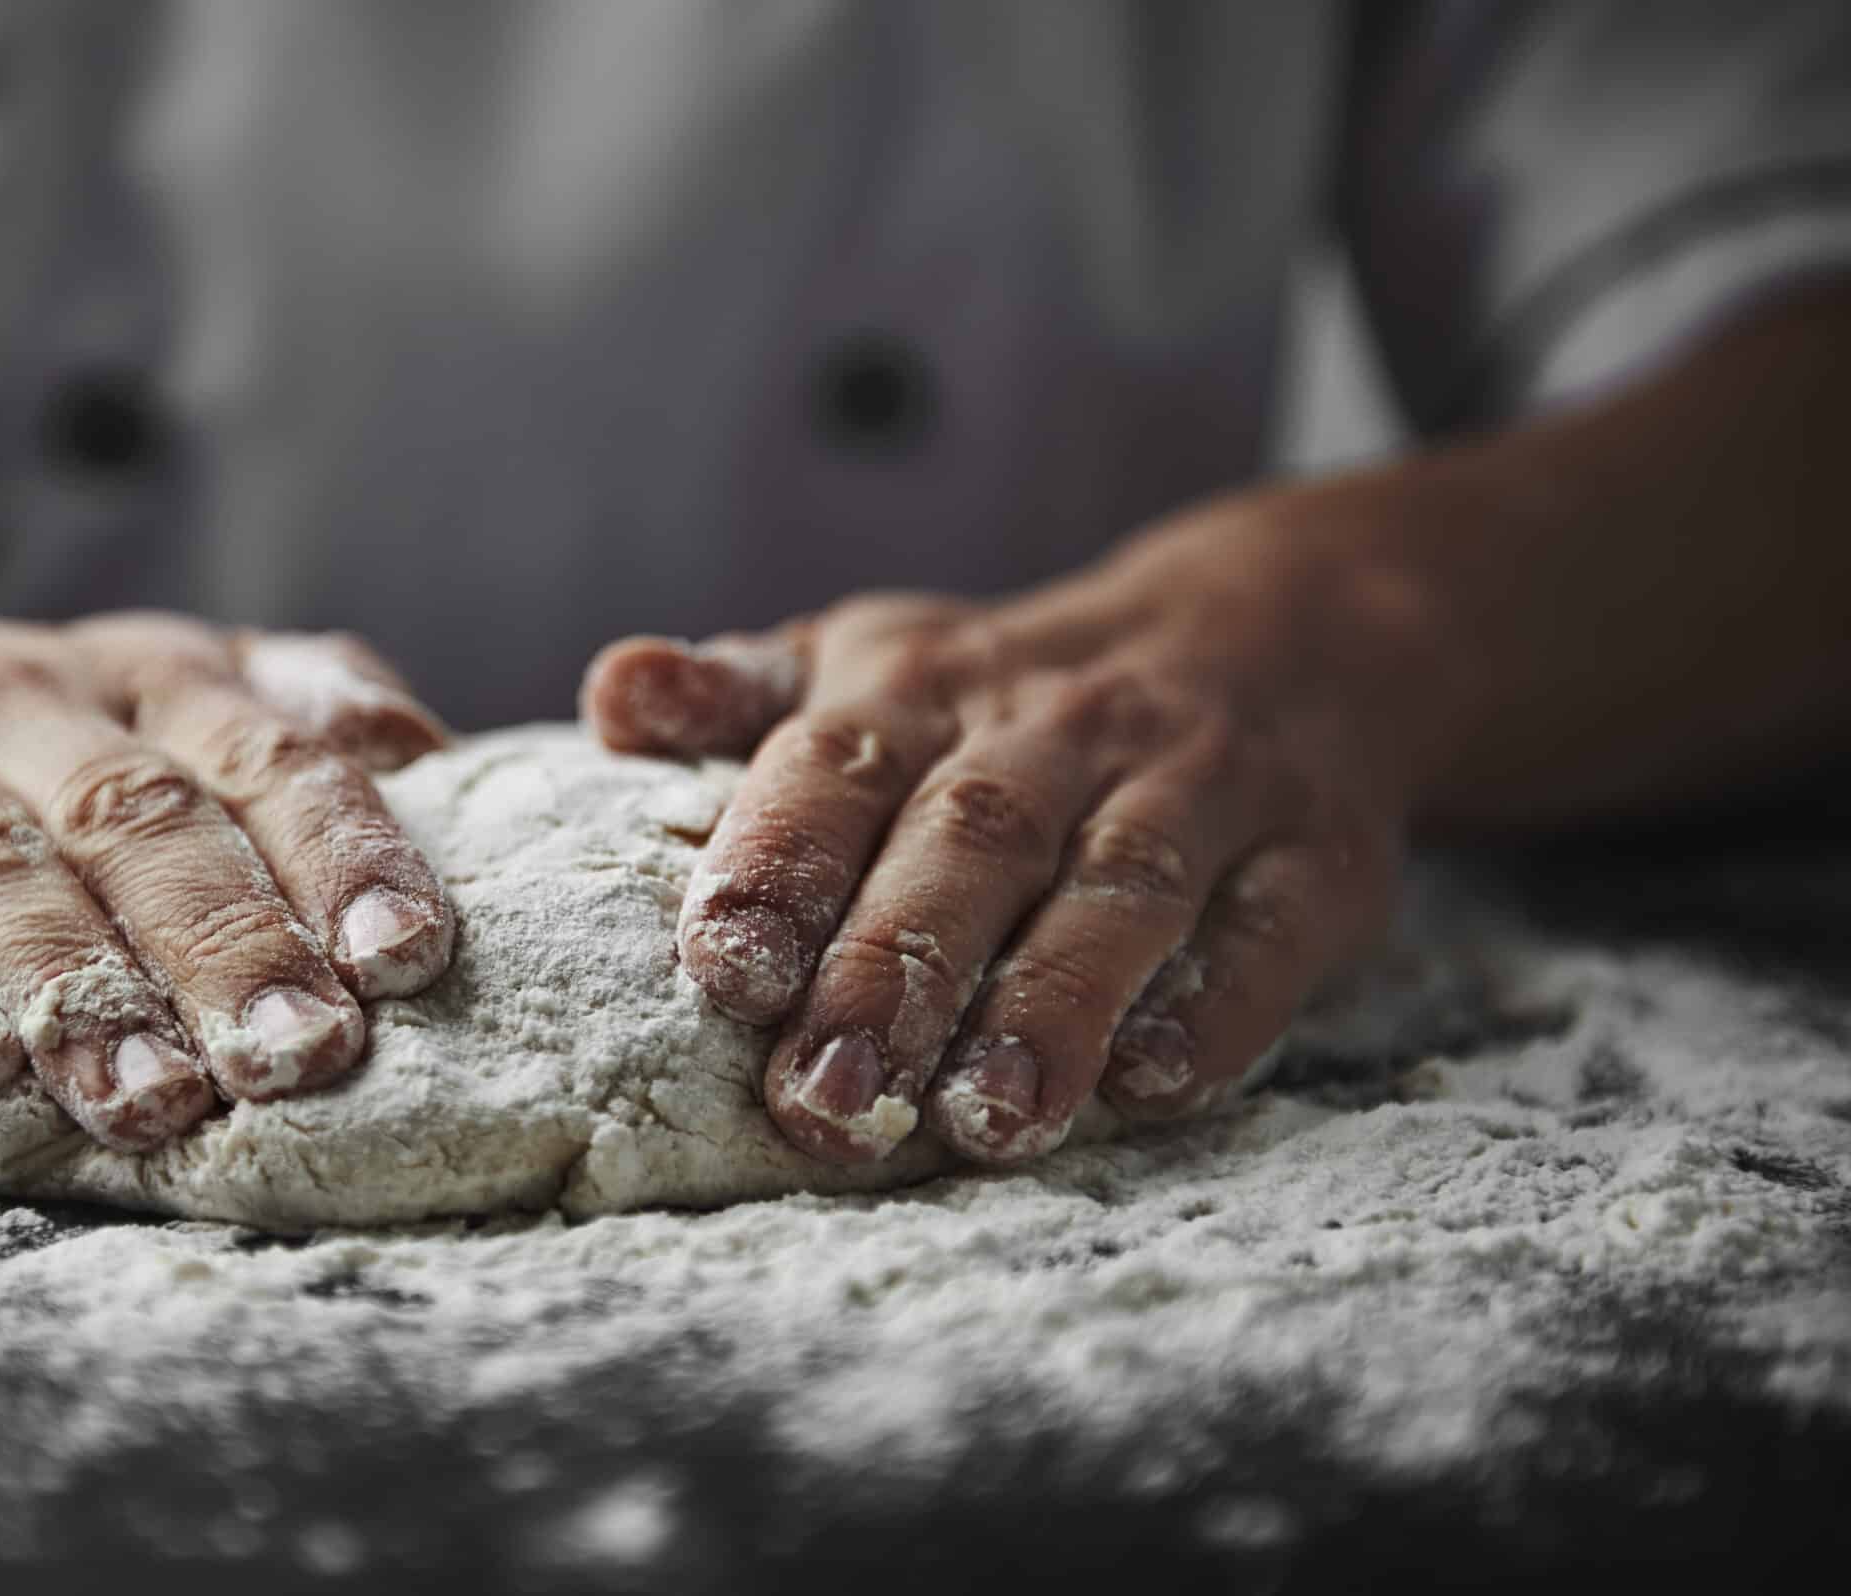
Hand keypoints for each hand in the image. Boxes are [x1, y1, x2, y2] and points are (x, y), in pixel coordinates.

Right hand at [0, 588, 454, 1150]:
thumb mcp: (147, 682)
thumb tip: (428, 753)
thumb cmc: (1, 726)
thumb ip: (287, 709)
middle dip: (229, 944)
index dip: (338, 850)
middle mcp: (17, 703)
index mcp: (141, 674)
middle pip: (135, 820)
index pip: (258, 751)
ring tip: (155, 1097)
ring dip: (80, 992)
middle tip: (304, 1056)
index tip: (408, 956)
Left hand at [581, 518, 1416, 1164]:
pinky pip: (1268, 931)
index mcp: (918, 687)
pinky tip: (1151, 1086)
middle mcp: (1055, 727)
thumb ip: (739, 696)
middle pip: (969, 841)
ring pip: (1121, 890)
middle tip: (825, 1102)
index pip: (836, 763)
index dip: (781, 861)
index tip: (723, 967)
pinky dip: (1214, 1009)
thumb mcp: (868, 663)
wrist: (1275, 631)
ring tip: (986, 1122)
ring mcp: (1196, 784)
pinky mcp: (1313, 856)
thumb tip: (614, 694)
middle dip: (894, 972)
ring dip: (1052, 1006)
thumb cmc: (1006, 695)